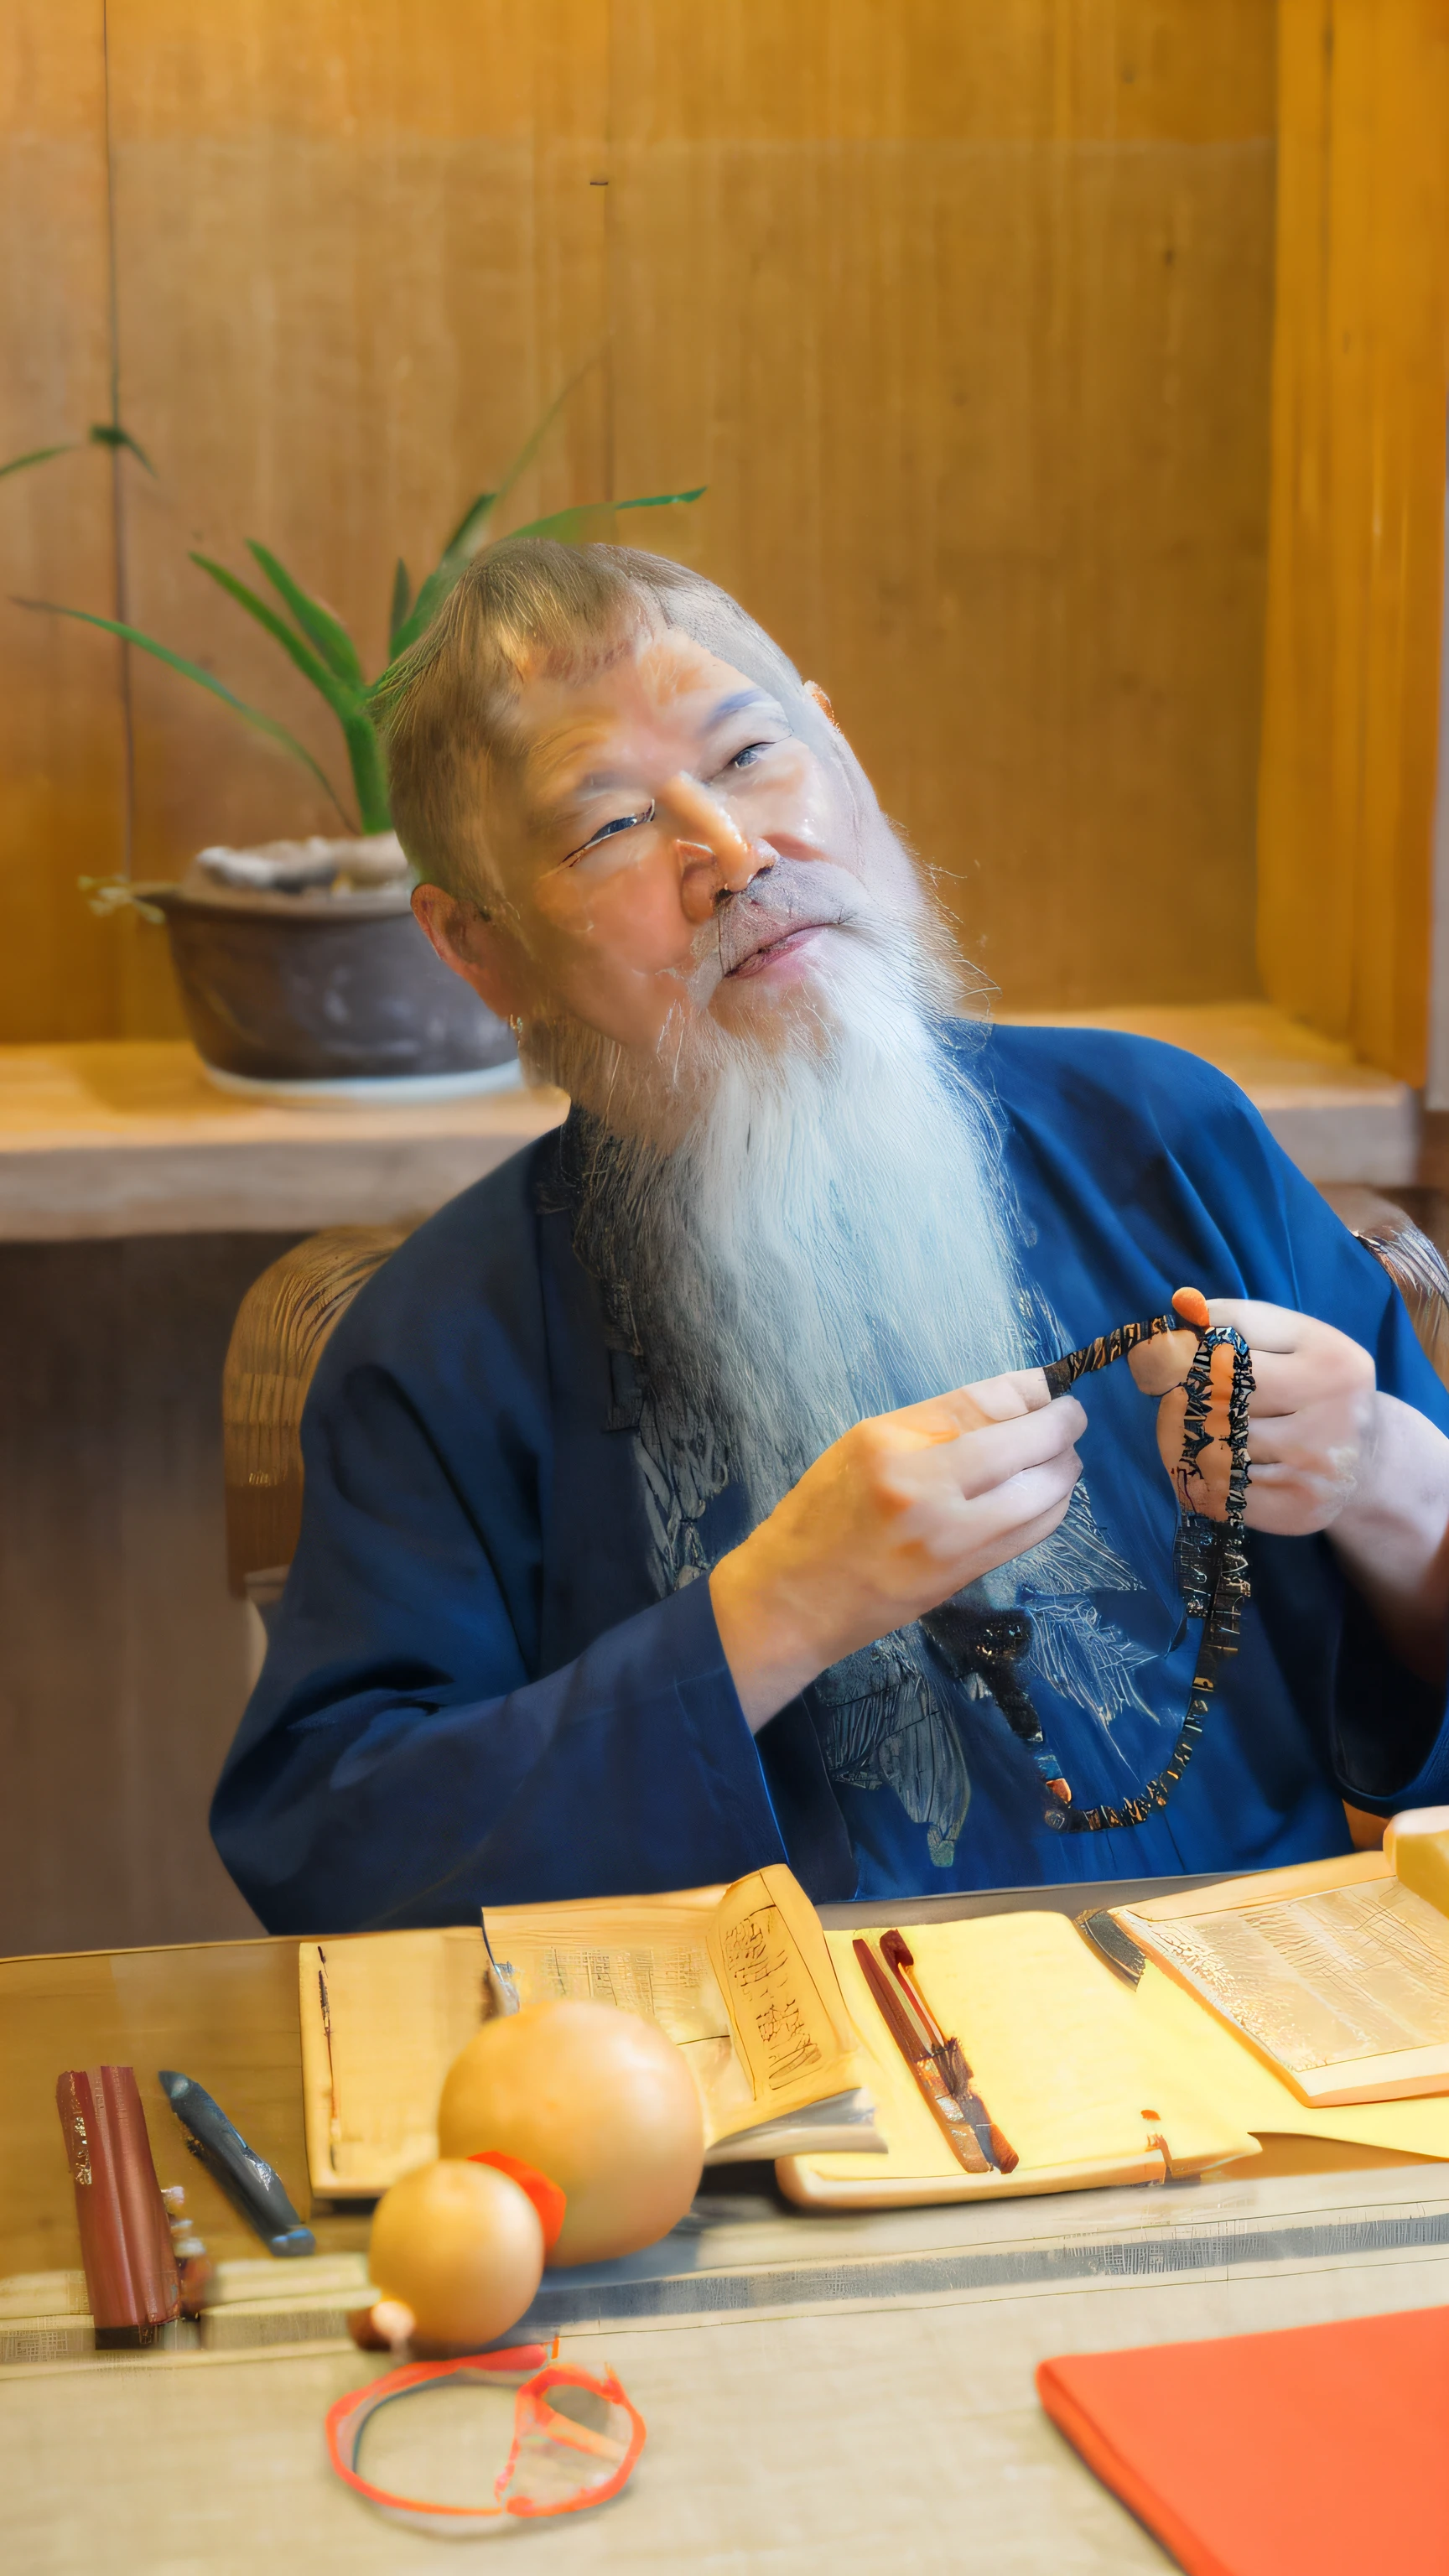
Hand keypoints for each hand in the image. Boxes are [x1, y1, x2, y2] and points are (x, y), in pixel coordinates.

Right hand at [709, 1372, 1084, 1730]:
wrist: (792, 1600)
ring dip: (1063, 1470)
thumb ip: (936, 1423)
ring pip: (1041, 1495)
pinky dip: (1050, 1508)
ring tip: (1061, 1457)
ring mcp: (950, 1539)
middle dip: (1062, 1428)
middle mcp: (924, 1489)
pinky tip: (1046, 1495)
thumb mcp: (863, 1446)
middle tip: (1071, 1419)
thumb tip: (1015, 1400)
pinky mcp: (965, 1575)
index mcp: (891, 1445)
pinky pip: (1031, 1534)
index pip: (980, 1403)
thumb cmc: (821, 1514)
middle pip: (1024, 1446)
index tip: (1052, 1388)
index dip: (1030, 1392)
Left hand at [1129, 1296, 1448, 1684]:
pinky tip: (1208, 1463)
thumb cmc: (1314, 1390)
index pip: (1236, 1336)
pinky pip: (1221, 1490)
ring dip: (1186, 1435)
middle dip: (1185, 1390)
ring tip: (1189, 1427)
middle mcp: (1333, 1413)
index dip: (1189, 1341)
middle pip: (1223, 1392)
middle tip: (1170, 1391)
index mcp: (1333, 1360)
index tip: (1165, 1348)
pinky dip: (1202, 1475)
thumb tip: (1183, 1305)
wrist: (1366, 1462)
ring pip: (1216, 1442)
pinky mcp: (1296, 1510)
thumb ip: (1242, 1322)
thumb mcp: (1295, 1344)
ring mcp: (1316, 1467)